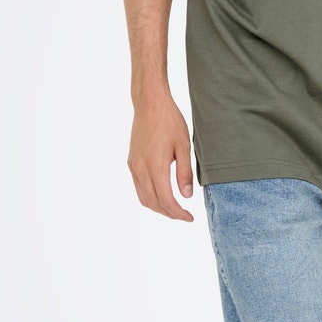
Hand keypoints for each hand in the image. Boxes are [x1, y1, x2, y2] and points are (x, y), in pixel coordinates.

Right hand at [128, 95, 194, 219]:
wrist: (149, 104)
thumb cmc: (169, 121)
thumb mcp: (184, 146)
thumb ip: (184, 173)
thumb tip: (186, 196)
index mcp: (155, 165)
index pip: (166, 200)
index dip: (178, 213)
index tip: (189, 217)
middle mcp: (141, 168)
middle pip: (153, 203)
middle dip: (169, 213)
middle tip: (184, 215)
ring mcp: (133, 166)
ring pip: (143, 197)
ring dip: (158, 207)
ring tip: (174, 208)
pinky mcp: (131, 162)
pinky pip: (138, 187)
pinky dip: (150, 197)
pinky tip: (162, 194)